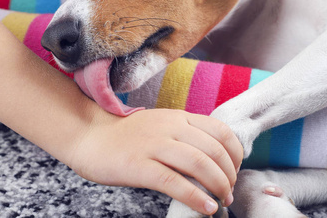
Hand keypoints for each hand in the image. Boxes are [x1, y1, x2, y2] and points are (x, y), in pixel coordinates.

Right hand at [68, 108, 242, 215]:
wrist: (90, 136)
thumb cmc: (130, 136)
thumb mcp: (163, 125)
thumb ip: (187, 134)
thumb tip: (216, 158)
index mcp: (179, 117)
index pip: (222, 131)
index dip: (236, 154)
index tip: (235, 170)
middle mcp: (170, 128)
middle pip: (214, 151)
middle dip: (229, 175)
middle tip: (229, 192)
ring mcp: (154, 146)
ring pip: (199, 165)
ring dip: (218, 186)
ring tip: (222, 201)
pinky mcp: (138, 165)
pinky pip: (174, 182)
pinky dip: (196, 197)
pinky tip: (206, 208)